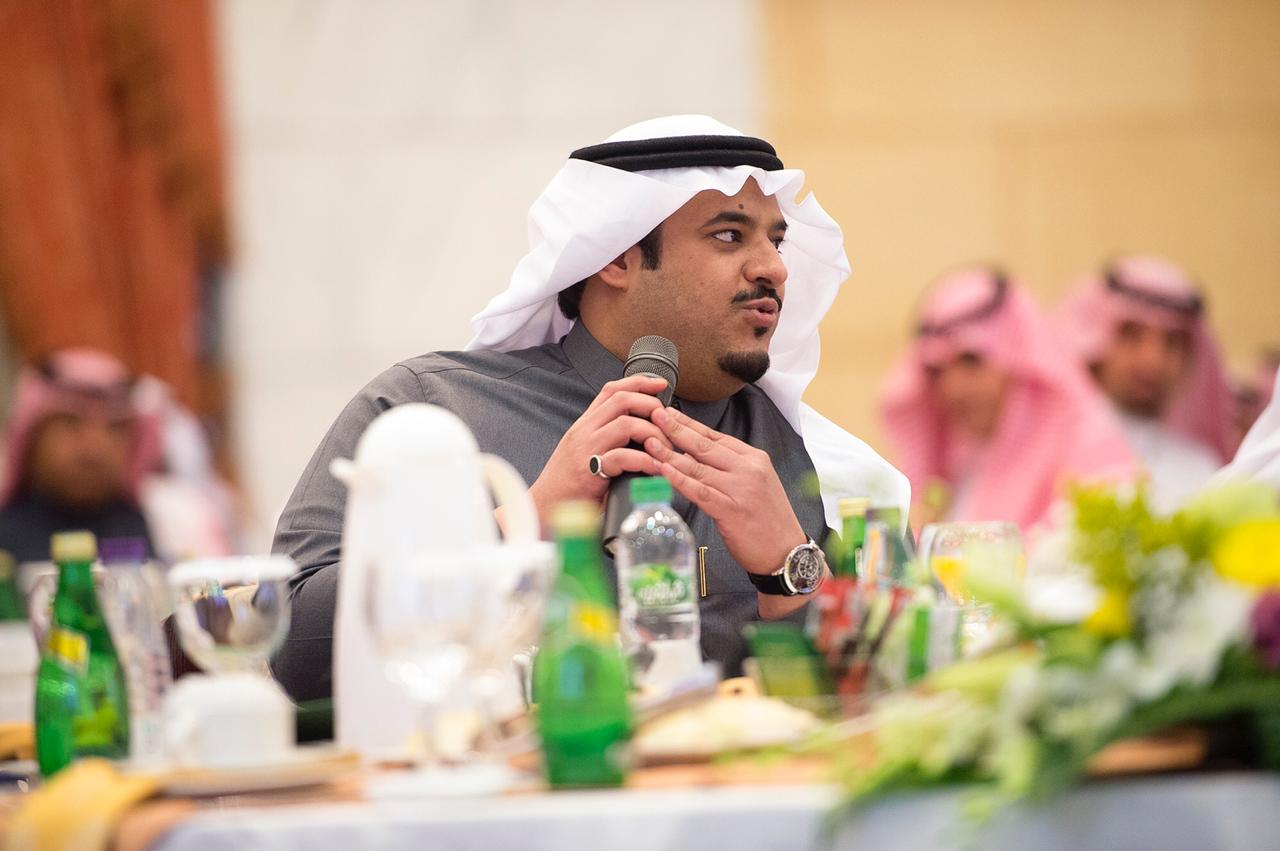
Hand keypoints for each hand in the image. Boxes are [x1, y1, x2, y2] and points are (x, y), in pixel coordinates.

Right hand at [527, 375, 671, 523]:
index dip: (639, 382)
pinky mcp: (589, 471)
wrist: (544, 507)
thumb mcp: (585, 450)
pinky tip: (655, 469)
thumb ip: (606, 437)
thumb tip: (641, 430)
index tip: (660, 384)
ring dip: (653, 434)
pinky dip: (646, 461)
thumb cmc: (569, 483)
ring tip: (664, 449)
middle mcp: (584, 430)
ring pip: (626, 424)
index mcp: (585, 424)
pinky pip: (623, 457)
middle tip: (667, 423)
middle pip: (622, 400)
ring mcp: (585, 449)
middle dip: (651, 405)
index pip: (612, 390)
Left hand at [644, 406, 805, 575]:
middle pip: (704, 446)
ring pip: (697, 467)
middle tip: (654, 416)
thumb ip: (731, 467)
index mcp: (754, 459)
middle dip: (675, 429)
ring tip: (650, 442)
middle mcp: (748, 470)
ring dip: (670, 454)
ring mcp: (740, 489)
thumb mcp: (757, 483)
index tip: (669, 413)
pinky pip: (699, 491)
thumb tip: (695, 454)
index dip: (689, 423)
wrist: (787, 551)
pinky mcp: (731, 511)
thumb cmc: (768, 520)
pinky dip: (679, 479)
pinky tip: (663, 470)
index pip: (716, 436)